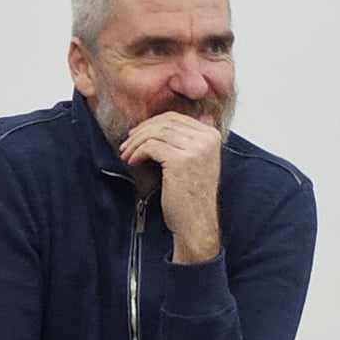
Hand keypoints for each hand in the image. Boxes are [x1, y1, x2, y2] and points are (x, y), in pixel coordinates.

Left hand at [119, 111, 223, 262]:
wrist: (196, 222)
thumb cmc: (191, 195)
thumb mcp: (194, 161)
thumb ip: (186, 140)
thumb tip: (162, 122)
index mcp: (212, 136)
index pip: (176, 117)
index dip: (152, 124)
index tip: (137, 135)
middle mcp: (207, 139)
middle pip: (165, 122)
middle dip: (141, 132)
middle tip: (126, 145)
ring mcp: (196, 149)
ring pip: (156, 132)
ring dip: (136, 143)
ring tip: (127, 154)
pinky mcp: (181, 160)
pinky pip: (151, 146)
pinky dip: (137, 152)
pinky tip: (132, 162)